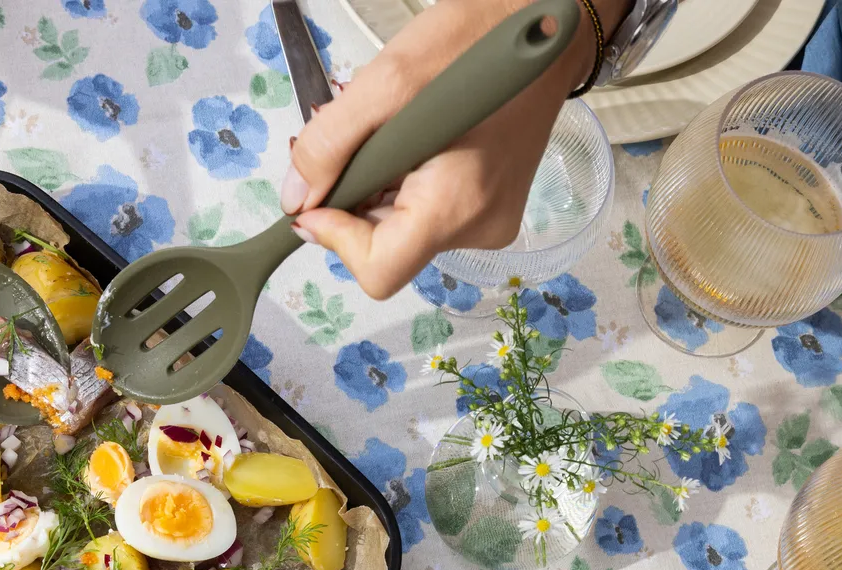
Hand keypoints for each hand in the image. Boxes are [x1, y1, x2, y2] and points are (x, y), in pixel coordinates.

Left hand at [279, 0, 626, 298]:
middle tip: (361, 138)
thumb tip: (297, 199)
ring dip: (380, 185)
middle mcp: (478, 228)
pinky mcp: (491, 207)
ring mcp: (488, 220)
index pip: (378, 272)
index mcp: (456, 205)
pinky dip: (406, 180)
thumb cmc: (476, 42)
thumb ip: (331, 144)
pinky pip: (427, 211)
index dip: (335, 239)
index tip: (318, 196)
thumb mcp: (387, 80)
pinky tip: (417, 137)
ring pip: (403, 228)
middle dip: (356, 198)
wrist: (544, 27)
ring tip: (396, 128)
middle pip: (387, 248)